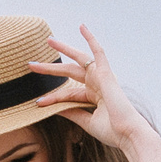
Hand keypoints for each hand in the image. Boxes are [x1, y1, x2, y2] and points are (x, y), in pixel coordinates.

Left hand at [25, 26, 154, 155]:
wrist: (128, 134)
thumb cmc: (113, 132)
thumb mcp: (86, 122)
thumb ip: (72, 112)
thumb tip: (54, 108)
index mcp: (94, 97)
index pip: (68, 93)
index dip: (52, 97)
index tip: (38, 102)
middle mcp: (97, 85)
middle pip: (69, 72)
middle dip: (51, 68)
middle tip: (33, 64)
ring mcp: (102, 78)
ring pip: (79, 59)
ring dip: (64, 48)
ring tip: (48, 40)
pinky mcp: (106, 74)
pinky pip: (98, 52)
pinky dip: (91, 39)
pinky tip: (82, 27)